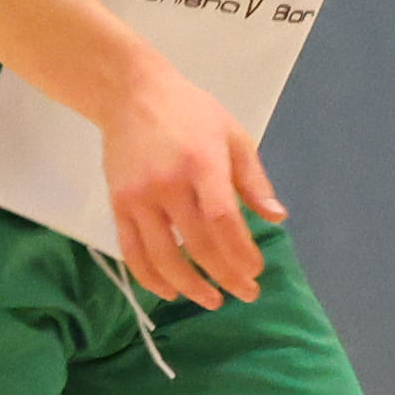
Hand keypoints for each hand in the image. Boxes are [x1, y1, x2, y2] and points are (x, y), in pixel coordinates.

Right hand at [100, 57, 279, 307]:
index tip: (256, 271)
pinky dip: (151, 279)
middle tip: (245, 293)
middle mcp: (169, 184)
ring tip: (212, 301)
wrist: (131, 94)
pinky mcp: (118, 205)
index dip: (241, 253)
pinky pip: (132, 252)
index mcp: (203, 163)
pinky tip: (170, 292)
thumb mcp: (232, 134)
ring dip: (190, 287)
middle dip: (226, 276)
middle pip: (198, 244)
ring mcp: (139, 197)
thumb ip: (253, 179)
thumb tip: (276, 218)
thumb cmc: (189, 112)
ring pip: (164, 257)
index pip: (223, 220)